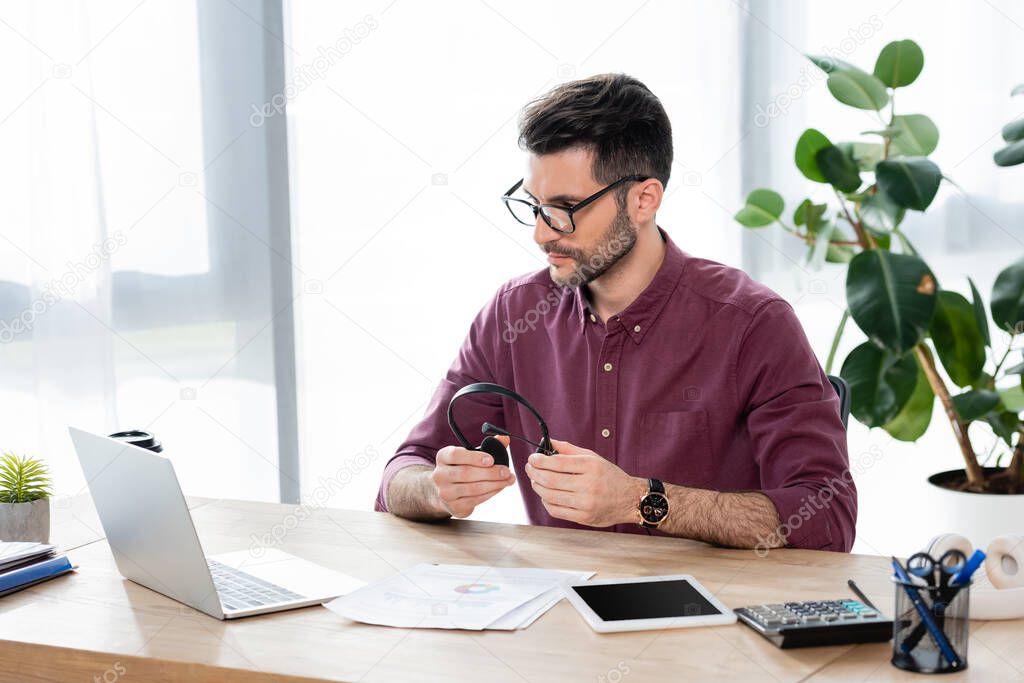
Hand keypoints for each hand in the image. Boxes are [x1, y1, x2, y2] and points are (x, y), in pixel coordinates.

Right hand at [429, 436, 515, 517]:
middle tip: (506, 471)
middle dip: (490, 472)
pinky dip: (490, 493)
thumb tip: (504, 438)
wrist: (448, 491)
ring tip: (507, 480)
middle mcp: (440, 475)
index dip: (474, 457)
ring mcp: (445, 492)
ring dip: (494, 484)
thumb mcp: (471, 454)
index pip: (456, 455)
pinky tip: (499, 487)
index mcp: (443, 457)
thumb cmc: (463, 468)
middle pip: (466, 473)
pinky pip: (475, 500)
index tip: (491, 460)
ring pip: (473, 488)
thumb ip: (489, 445)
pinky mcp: (454, 506)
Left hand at [524, 439, 645, 526]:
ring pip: (550, 496)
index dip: (539, 460)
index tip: (532, 458)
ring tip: (535, 480)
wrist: (630, 499)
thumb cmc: (610, 476)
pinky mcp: (583, 518)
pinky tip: (546, 495)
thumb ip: (569, 450)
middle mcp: (588, 485)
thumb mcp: (593, 457)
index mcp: (590, 467)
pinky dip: (546, 502)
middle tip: (530, 468)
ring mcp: (586, 503)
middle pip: (550, 480)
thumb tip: (547, 442)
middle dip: (534, 473)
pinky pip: (555, 510)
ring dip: (537, 487)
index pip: (557, 463)